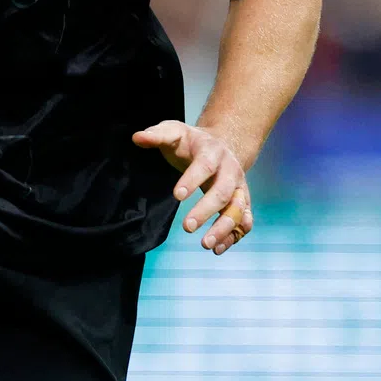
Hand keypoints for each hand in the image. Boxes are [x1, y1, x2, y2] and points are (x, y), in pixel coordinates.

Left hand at [132, 121, 253, 254]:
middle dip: (207, 210)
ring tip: (205, 244)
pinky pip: (243, 220)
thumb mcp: (174, 131)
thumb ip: (156, 135)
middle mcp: (230, 169)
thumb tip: (137, 137)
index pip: (205, 165)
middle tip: (187, 226)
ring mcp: (238, 187)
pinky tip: (217, 249)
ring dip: (224, 228)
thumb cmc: (191, 141)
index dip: (192, 180)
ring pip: (237, 208)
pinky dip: (233, 236)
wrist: (222, 144)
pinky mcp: (241, 201)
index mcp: (212, 150)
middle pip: (223, 191)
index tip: (176, 195)